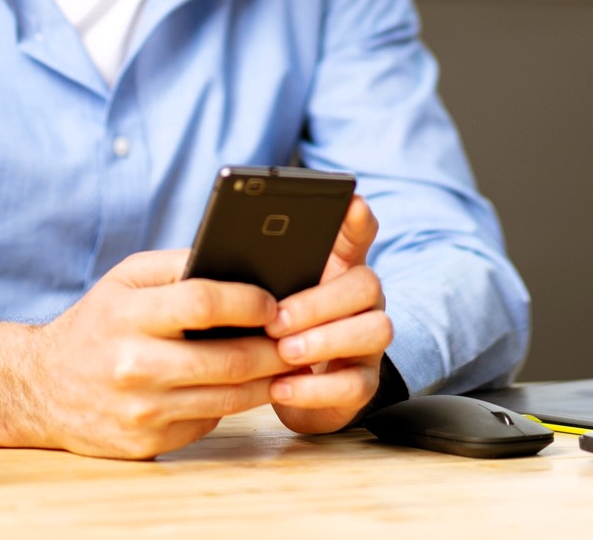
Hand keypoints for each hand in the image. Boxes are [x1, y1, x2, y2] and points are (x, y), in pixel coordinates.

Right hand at [0, 249, 295, 458]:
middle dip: (275, 348)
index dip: (249, 301)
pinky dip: (233, 404)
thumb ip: (181, 265)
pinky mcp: (148, 443)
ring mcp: (141, 411)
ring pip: (229, 398)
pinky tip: (246, 386)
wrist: (41, 389)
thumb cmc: (98, 323)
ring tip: (288, 360)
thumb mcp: (127, 279)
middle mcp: (133, 366)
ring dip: (267, 379)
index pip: (204, 303)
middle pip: (228, 360)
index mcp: (127, 315)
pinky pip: (209, 422)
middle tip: (301, 336)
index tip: (274, 301)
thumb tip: (243, 260)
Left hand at [265, 193, 393, 434]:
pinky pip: (356, 386)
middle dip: (319, 302)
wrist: (288, 387)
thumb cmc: (273, 330)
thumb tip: (217, 255)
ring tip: (283, 352)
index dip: (357, 220)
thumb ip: (259, 274)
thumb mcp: (266, 296)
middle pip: (367, 284)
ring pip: (375, 331)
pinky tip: (281, 387)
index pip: (358, 233)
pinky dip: (316, 389)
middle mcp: (363, 301)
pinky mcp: (363, 383)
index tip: (350, 203)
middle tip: (276, 320)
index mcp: (339, 269)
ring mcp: (367, 341)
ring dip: (325, 342)